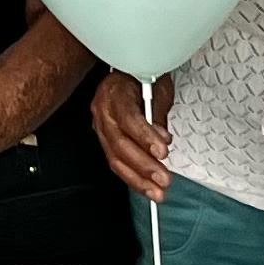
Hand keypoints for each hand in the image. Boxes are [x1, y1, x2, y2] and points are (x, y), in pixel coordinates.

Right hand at [91, 71, 176, 199]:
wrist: (124, 73)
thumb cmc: (140, 77)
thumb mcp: (156, 88)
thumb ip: (158, 114)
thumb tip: (162, 139)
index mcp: (114, 92)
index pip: (128, 118)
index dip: (145, 137)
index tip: (162, 151)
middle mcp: (102, 111)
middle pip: (119, 144)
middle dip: (143, 165)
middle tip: (163, 179)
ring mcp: (100, 126)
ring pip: (115, 158)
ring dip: (138, 178)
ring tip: (156, 191)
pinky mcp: (104, 139)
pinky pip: (115, 161)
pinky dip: (132, 177)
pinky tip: (145, 186)